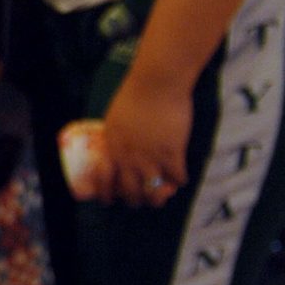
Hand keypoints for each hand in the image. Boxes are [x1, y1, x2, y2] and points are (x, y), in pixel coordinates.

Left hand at [94, 71, 192, 207]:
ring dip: (159, 196)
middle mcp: (129, 156)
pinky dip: (180, 180)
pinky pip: (178, 178)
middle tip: (143, 199)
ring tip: (164, 193)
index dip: (106, 193)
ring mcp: (151, 156)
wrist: (156, 83)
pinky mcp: (172, 153)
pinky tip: (180, 177)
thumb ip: (116, 136)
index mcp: (112, 146)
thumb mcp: (115, 118)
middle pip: (130, 192)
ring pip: (154, 192)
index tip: (110, 200)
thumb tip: (117, 147)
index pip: (104, 179)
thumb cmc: (135, 95)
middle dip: (137, 200)